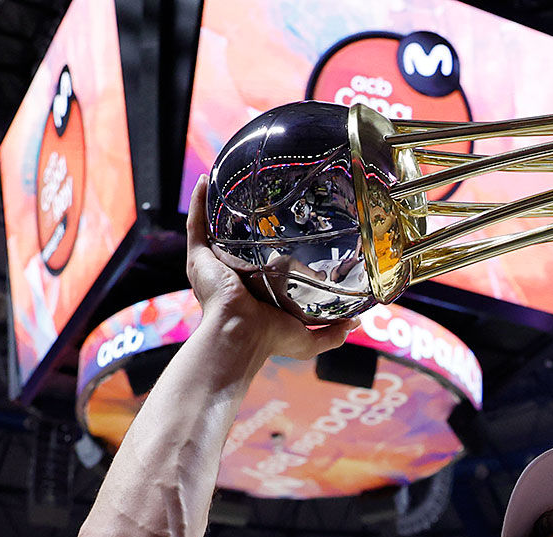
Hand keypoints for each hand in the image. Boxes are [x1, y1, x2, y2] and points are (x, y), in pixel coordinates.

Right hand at [185, 177, 356, 363]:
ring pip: (213, 230)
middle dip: (244, 225)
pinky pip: (196, 224)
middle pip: (237, 244)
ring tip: (230, 183)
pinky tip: (207, 181)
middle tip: (263, 202)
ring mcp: (212, 265)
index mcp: (252, 292)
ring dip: (218, 207)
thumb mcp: (308, 339)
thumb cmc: (270, 340)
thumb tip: (355, 322)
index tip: (290, 235)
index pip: (262, 267)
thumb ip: (332, 333)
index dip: (272, 253)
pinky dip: (199, 202)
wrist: (241, 335)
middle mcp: (230, 276)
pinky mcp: (199, 258)